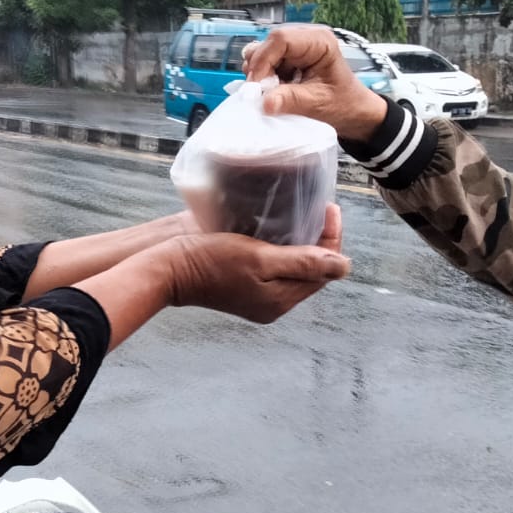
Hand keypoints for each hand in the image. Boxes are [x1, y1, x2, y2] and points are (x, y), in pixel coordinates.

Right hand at [160, 204, 347, 323]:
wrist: (168, 268)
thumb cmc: (211, 260)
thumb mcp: (260, 258)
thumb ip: (303, 263)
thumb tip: (344, 267)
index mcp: (281, 301)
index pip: (323, 270)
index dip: (332, 239)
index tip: (330, 208)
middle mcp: (273, 305)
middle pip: (310, 271)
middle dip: (320, 241)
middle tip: (320, 208)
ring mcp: (257, 298)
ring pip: (294, 270)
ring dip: (303, 244)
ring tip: (304, 215)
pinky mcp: (244, 288)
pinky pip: (275, 270)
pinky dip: (284, 250)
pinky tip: (280, 231)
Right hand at [242, 25, 388, 141]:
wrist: (352, 112)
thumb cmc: (344, 103)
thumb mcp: (317, 103)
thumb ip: (290, 100)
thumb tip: (265, 102)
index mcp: (319, 41)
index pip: (281, 39)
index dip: (263, 60)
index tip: (256, 85)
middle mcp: (306, 39)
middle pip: (268, 44)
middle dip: (260, 69)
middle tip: (260, 92)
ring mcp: (296, 49)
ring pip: (263, 53)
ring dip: (261, 74)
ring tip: (271, 92)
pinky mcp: (289, 60)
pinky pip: (266, 64)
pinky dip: (264, 79)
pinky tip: (274, 91)